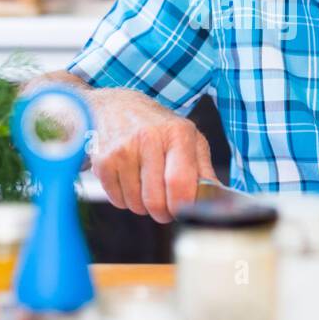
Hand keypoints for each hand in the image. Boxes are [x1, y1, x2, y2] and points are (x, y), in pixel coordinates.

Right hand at [86, 87, 216, 223]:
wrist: (117, 106)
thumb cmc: (159, 127)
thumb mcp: (190, 138)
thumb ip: (204, 170)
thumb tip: (216, 200)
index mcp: (177, 133)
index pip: (180, 183)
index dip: (183, 206)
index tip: (184, 210)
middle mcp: (148, 138)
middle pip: (156, 200)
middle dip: (164, 212)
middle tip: (166, 206)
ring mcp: (122, 149)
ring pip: (136, 204)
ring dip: (144, 206)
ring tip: (146, 187)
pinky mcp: (103, 161)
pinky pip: (117, 201)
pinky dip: (126, 200)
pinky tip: (130, 182)